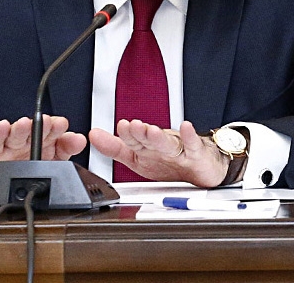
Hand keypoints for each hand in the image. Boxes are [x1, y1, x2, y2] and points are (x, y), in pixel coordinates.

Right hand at [0, 115, 86, 186]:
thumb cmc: (26, 166)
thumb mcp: (51, 162)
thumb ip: (66, 150)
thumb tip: (80, 140)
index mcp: (46, 142)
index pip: (55, 132)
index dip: (59, 129)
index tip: (63, 125)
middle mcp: (30, 140)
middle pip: (37, 131)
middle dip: (44, 126)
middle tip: (50, 122)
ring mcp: (12, 144)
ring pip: (17, 134)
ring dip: (22, 128)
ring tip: (26, 123)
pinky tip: (4, 126)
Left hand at [89, 120, 228, 186]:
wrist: (201, 167)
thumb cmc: (169, 161)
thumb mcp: (137, 158)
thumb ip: (115, 148)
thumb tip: (93, 135)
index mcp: (145, 148)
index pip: (132, 141)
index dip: (126, 135)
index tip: (120, 126)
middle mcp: (159, 146)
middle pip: (148, 140)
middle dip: (139, 133)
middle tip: (130, 126)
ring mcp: (177, 149)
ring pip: (167, 143)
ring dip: (158, 137)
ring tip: (150, 130)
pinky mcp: (195, 154)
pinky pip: (192, 145)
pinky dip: (189, 136)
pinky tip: (185, 127)